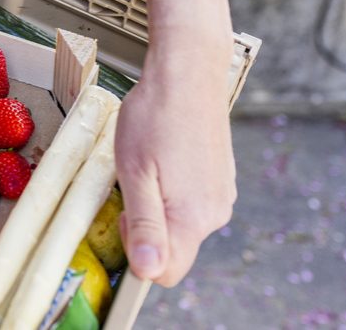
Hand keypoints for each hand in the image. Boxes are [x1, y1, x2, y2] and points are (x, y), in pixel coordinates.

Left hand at [114, 37, 235, 286]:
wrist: (187, 72)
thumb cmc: (154, 117)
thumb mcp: (135, 172)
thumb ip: (145, 225)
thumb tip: (149, 272)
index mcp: (193, 218)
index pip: (165, 273)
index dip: (137, 254)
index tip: (124, 216)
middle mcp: (215, 214)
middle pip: (172, 249)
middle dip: (144, 229)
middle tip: (131, 183)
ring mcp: (221, 195)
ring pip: (179, 224)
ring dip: (157, 206)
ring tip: (147, 165)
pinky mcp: (221, 179)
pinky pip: (190, 203)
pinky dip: (171, 190)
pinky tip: (164, 158)